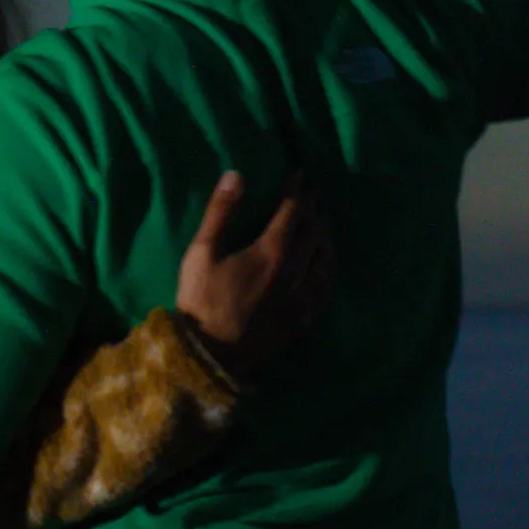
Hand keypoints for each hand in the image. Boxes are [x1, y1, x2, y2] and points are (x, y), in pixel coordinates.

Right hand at [176, 172, 331, 378]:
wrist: (211, 354)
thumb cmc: (201, 298)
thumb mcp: (201, 251)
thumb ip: (220, 212)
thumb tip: (236, 174)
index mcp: (270, 253)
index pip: (292, 212)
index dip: (297, 191)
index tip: (300, 174)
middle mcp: (294, 273)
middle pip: (313, 233)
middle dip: (314, 209)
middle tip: (314, 194)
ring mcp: (301, 299)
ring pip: (324, 260)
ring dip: (325, 237)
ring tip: (323, 224)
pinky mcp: (302, 319)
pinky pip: (325, 290)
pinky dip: (327, 270)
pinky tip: (324, 266)